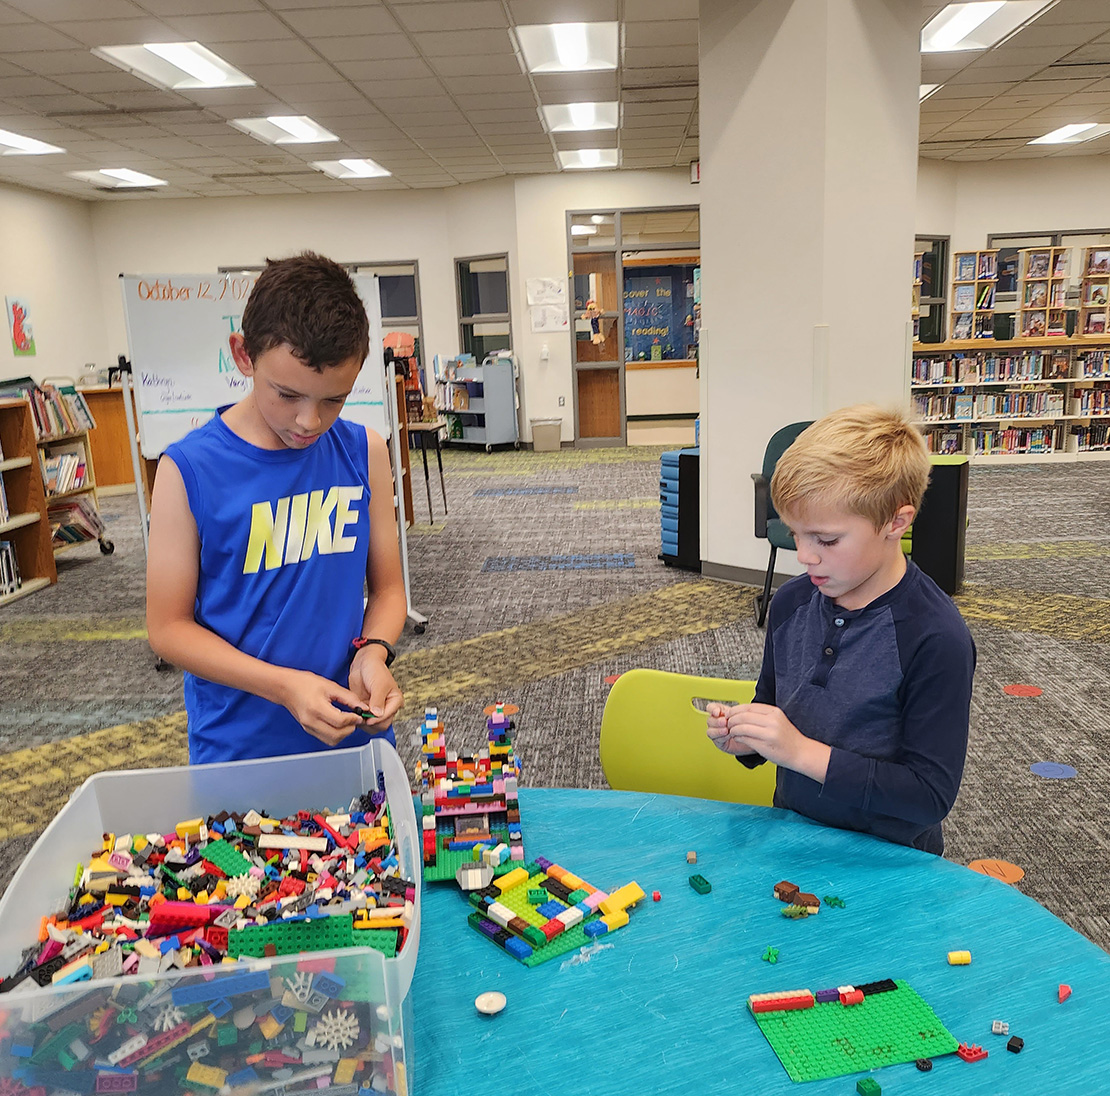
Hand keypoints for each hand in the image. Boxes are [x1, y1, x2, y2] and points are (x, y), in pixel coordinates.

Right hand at [280, 670, 368, 746]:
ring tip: (347, 722)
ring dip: (343, 734)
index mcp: (317, 708)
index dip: (354, 719)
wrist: (286, 688)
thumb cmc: (305, 683)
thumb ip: (348, 698)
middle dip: (350, 728)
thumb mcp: (330, 686)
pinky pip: (325, 738)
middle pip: (337, 735)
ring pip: (332, 740)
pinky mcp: (308, 730)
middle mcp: (311, 721)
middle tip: (355, 719)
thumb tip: (362, 707)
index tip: (359, 714)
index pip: (340, 721)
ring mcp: (308, 727)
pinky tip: (338, 724)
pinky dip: (335, 734)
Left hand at [349, 649, 403, 731]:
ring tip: (357, 712)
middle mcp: (387, 707)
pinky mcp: (366, 709)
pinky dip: (358, 718)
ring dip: (363, 721)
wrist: (363, 664)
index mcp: (395, 701)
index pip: (387, 718)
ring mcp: (376, 709)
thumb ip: (378, 700)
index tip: (367, 716)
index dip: (376, 719)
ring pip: (372, 725)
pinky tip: (354, 711)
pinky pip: (363, 720)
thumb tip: (377, 714)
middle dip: (370, 722)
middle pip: (381, 725)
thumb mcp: (379, 684)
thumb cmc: (375, 669)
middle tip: (361, 714)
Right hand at [705, 701, 758, 756]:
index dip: (712, 709)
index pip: (711, 708)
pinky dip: (722, 737)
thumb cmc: (745, 725)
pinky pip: (716, 739)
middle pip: (709, 720)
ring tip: (726, 730)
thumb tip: (729, 711)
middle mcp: (716, 722)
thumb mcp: (740, 715)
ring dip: (718, 730)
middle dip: (716, 721)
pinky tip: (728, 736)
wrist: (750, 738)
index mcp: (720, 712)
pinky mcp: (719, 741)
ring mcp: (716, 732)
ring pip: (710, 731)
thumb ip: (734, 712)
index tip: (717, 712)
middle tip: (724, 722)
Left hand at [710, 703, 830, 782]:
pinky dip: (738, 738)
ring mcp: (769, 733)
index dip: (735, 710)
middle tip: (727, 724)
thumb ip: (761, 715)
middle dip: (731, 720)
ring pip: (742, 727)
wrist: (801, 752)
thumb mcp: (777, 720)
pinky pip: (745, 739)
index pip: (748, 707)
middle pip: (743, 716)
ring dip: (733, 729)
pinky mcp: (765, 745)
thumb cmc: (787, 738)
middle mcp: (772, 721)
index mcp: (774, 712)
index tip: (730, 714)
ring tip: (732, 732)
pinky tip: (738, 738)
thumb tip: (740, 712)